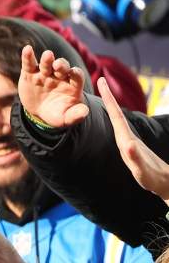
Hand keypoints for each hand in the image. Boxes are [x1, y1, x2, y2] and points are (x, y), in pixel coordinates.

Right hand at [17, 45, 89, 127]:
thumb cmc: (56, 113)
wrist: (39, 112)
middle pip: (62, 67)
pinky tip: (27, 49)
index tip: (73, 73)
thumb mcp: (65, 118)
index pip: (77, 76)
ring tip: (47, 55)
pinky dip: (28, 56)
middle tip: (58, 65)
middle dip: (61, 65)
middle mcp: (59, 76)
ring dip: (47, 59)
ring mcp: (44, 73)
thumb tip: (85, 112)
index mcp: (71, 84)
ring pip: (47, 63)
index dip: (76, 74)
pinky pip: (29, 64)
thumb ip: (75, 115)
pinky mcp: (30, 74)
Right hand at [97, 77, 168, 204]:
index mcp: (126, 139)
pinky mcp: (131, 146)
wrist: (165, 181)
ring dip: (110, 106)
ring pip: (118, 119)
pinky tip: (112, 118)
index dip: (108, 98)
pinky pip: (119, 127)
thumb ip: (134, 156)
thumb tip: (127, 144)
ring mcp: (130, 141)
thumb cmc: (152, 177)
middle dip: (108, 97)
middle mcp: (128, 137)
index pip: (116, 115)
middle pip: (116, 113)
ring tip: (103, 95)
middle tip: (100, 80)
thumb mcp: (141, 169)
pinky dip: (113, 118)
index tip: (102, 81)